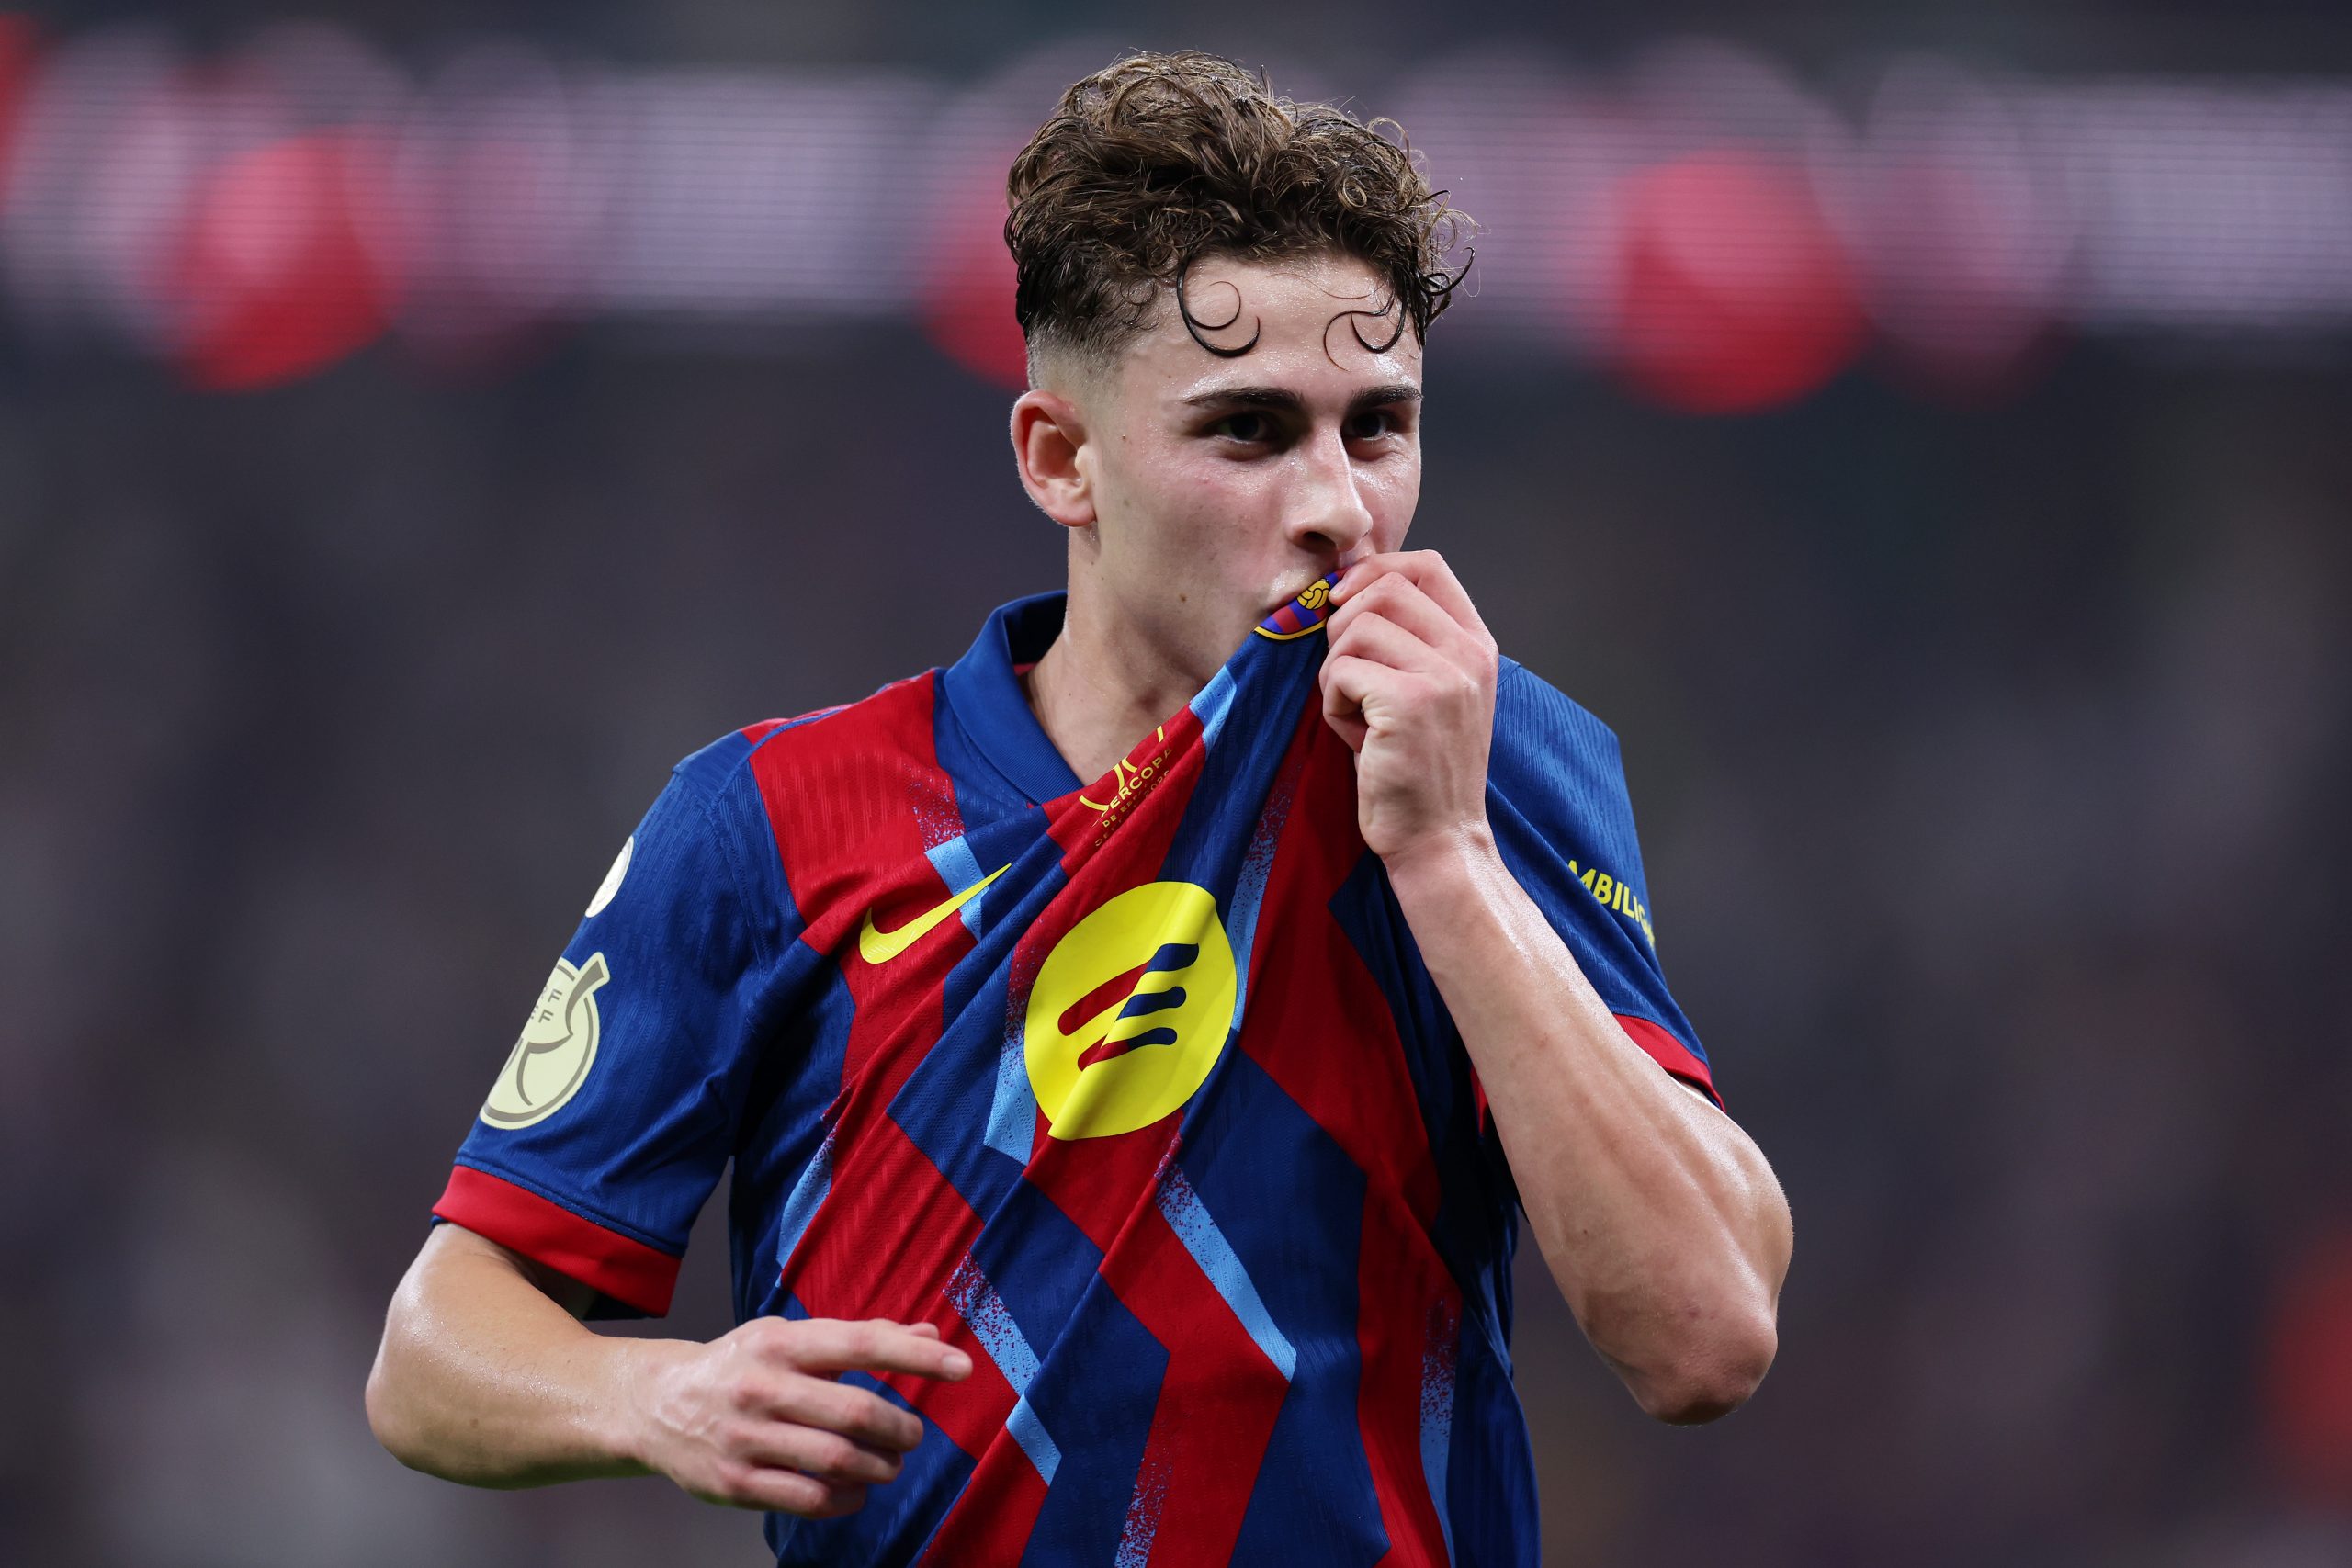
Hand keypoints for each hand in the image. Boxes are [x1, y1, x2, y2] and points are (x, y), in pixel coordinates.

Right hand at [624, 1316, 969, 1517]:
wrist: (654, 1405)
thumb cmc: (740, 1365)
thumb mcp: (791, 1337)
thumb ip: (862, 1337)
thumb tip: (934, 1334)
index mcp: (780, 1342)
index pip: (861, 1343)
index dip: (916, 1357)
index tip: (963, 1368)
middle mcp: (761, 1387)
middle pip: (855, 1412)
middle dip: (900, 1428)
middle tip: (912, 1435)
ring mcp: (746, 1439)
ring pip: (837, 1461)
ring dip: (879, 1467)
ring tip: (889, 1464)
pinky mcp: (735, 1483)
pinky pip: (809, 1500)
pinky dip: (846, 1499)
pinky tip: (856, 1489)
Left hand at [1320, 551, 1499, 864]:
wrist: (1439, 839)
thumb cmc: (1417, 768)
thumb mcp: (1427, 691)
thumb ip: (1403, 640)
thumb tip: (1341, 587)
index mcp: (1476, 644)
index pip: (1427, 566)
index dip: (1375, 570)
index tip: (1344, 601)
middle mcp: (1469, 653)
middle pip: (1383, 588)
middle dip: (1343, 626)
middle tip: (1346, 676)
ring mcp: (1445, 676)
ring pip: (1354, 627)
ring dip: (1335, 670)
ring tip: (1356, 712)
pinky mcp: (1411, 702)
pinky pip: (1341, 670)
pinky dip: (1334, 703)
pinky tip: (1357, 737)